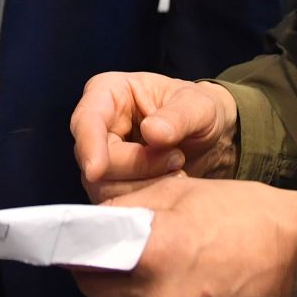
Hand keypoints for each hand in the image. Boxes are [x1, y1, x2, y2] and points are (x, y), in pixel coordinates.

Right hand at [72, 71, 239, 201]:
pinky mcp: (112, 185)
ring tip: (178, 168)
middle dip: (137, 166)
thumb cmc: (198, 111)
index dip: (89, 145)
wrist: (209, 139)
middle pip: (96, 160)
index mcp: (107, 94)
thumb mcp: (199, 106)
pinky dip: (146, 199)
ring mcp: (102, 159)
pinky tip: (171, 184)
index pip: (86, 120)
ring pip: (105, 186)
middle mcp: (97, 127)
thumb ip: (178, 116)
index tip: (97, 170)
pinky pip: (119, 203)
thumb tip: (151, 132)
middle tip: (177, 158)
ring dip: (145, 184)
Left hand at [73, 175, 296, 296]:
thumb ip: (130, 207)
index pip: (85, 259)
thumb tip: (95, 219)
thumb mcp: (182, 191)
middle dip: (95, 269)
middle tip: (109, 246)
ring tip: (146, 262)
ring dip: (122, 289)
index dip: (75, 248)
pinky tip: (174, 280)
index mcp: (152, 254)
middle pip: (97, 290)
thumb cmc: (246, 214)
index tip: (72, 239)